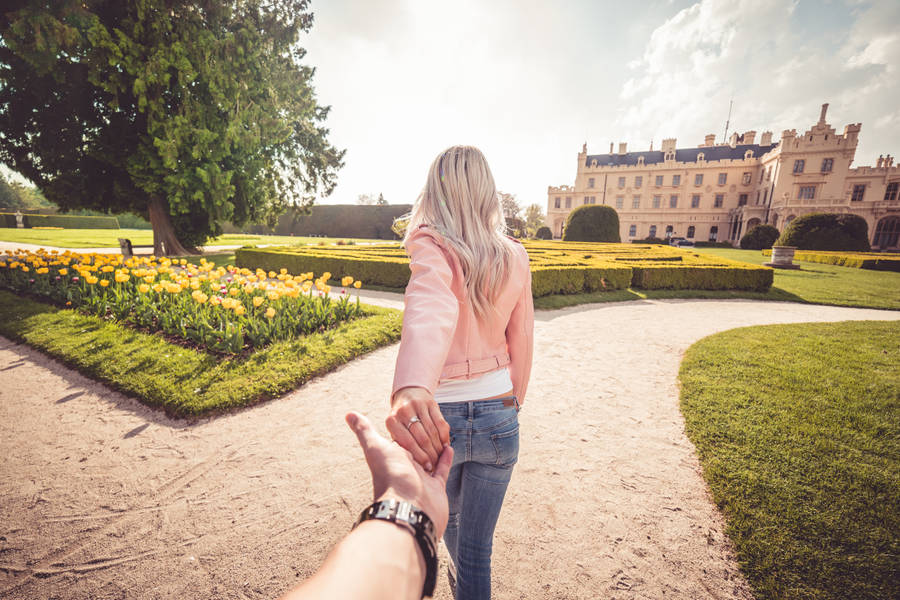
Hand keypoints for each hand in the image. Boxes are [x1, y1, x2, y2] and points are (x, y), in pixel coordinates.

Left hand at [346, 411, 452, 537]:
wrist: (408, 507)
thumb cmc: (390, 476)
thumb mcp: (375, 448)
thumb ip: (364, 431)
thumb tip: (349, 414)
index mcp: (393, 457)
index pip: (400, 439)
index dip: (405, 429)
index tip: (410, 418)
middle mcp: (406, 468)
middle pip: (416, 450)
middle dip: (421, 440)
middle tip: (428, 426)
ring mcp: (421, 478)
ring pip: (430, 459)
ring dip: (435, 447)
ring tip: (441, 436)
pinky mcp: (436, 486)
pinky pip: (442, 469)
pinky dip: (445, 458)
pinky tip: (449, 447)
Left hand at [386, 387, 450, 471]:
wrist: (408, 393)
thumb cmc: (400, 420)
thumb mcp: (393, 429)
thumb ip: (397, 444)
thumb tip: (411, 463)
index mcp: (392, 421)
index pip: (408, 443)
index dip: (419, 457)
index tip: (426, 467)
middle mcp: (404, 411)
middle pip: (422, 438)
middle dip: (431, 454)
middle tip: (435, 464)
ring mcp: (418, 405)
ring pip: (433, 432)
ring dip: (438, 447)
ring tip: (440, 457)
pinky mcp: (431, 403)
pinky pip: (441, 423)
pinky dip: (444, 436)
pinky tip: (446, 445)